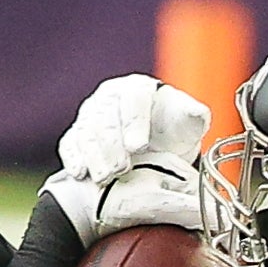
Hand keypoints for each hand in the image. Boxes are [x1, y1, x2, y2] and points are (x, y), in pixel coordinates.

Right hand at [42, 74, 213, 245]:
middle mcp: (110, 97)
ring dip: (94, 156)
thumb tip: (197, 113)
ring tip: (105, 178)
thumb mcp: (187, 124)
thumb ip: (193, 116)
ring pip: (86, 131)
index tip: (139, 146)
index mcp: (137, 88)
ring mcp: (90, 115)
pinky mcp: (77, 134)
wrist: (156, 147)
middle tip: (121, 169)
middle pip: (106, 117)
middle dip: (112, 145)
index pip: (133, 98)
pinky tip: (80, 173)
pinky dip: (74, 158)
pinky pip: (70, 143)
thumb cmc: (172, 131)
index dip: (134, 121)